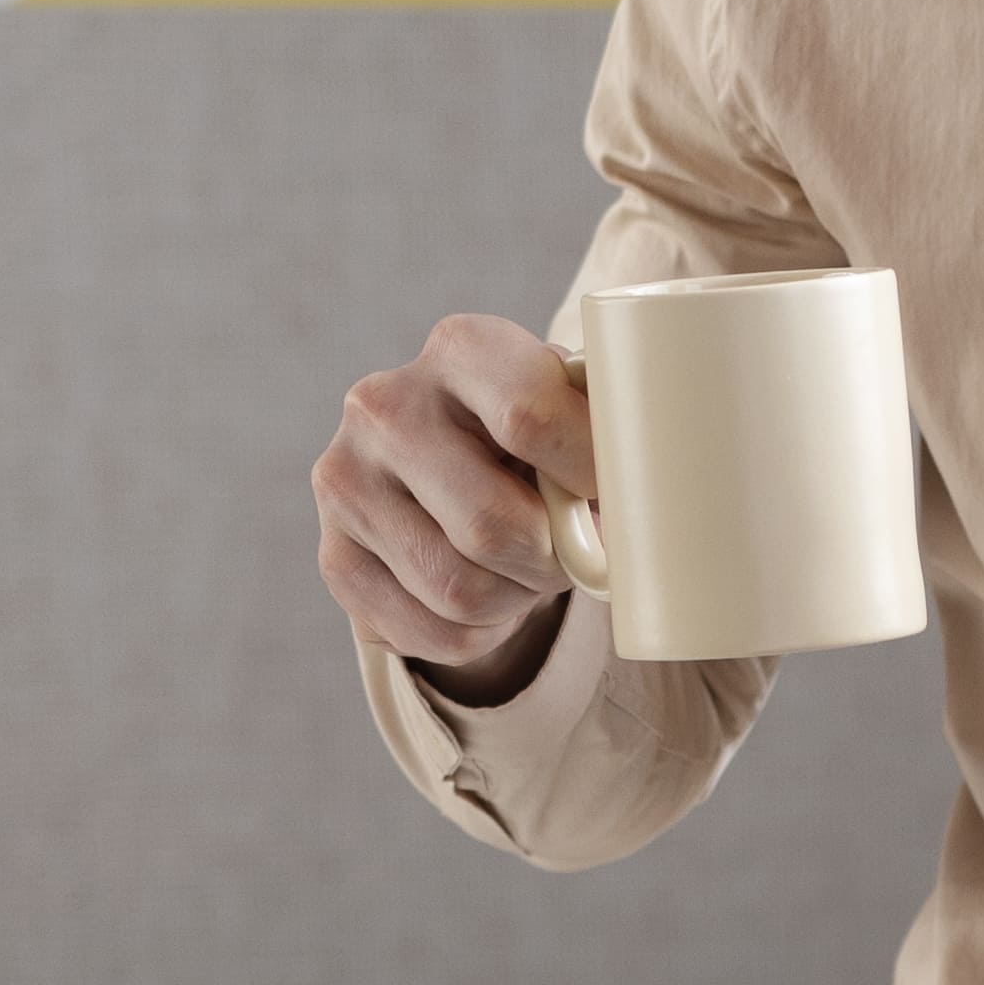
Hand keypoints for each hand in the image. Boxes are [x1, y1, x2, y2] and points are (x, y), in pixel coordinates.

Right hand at [312, 310, 593, 686]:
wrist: (457, 470)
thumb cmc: (544, 442)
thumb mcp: (579, 415)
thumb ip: (613, 440)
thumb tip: (650, 508)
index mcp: (461, 348)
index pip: (529, 417)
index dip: (587, 477)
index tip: (612, 500)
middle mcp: (384, 405)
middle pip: (491, 525)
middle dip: (551, 560)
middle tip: (570, 555)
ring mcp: (345, 480)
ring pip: (459, 591)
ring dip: (516, 601)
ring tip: (526, 572)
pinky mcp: (333, 554)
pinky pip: (430, 634)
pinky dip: (479, 636)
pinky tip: (486, 599)